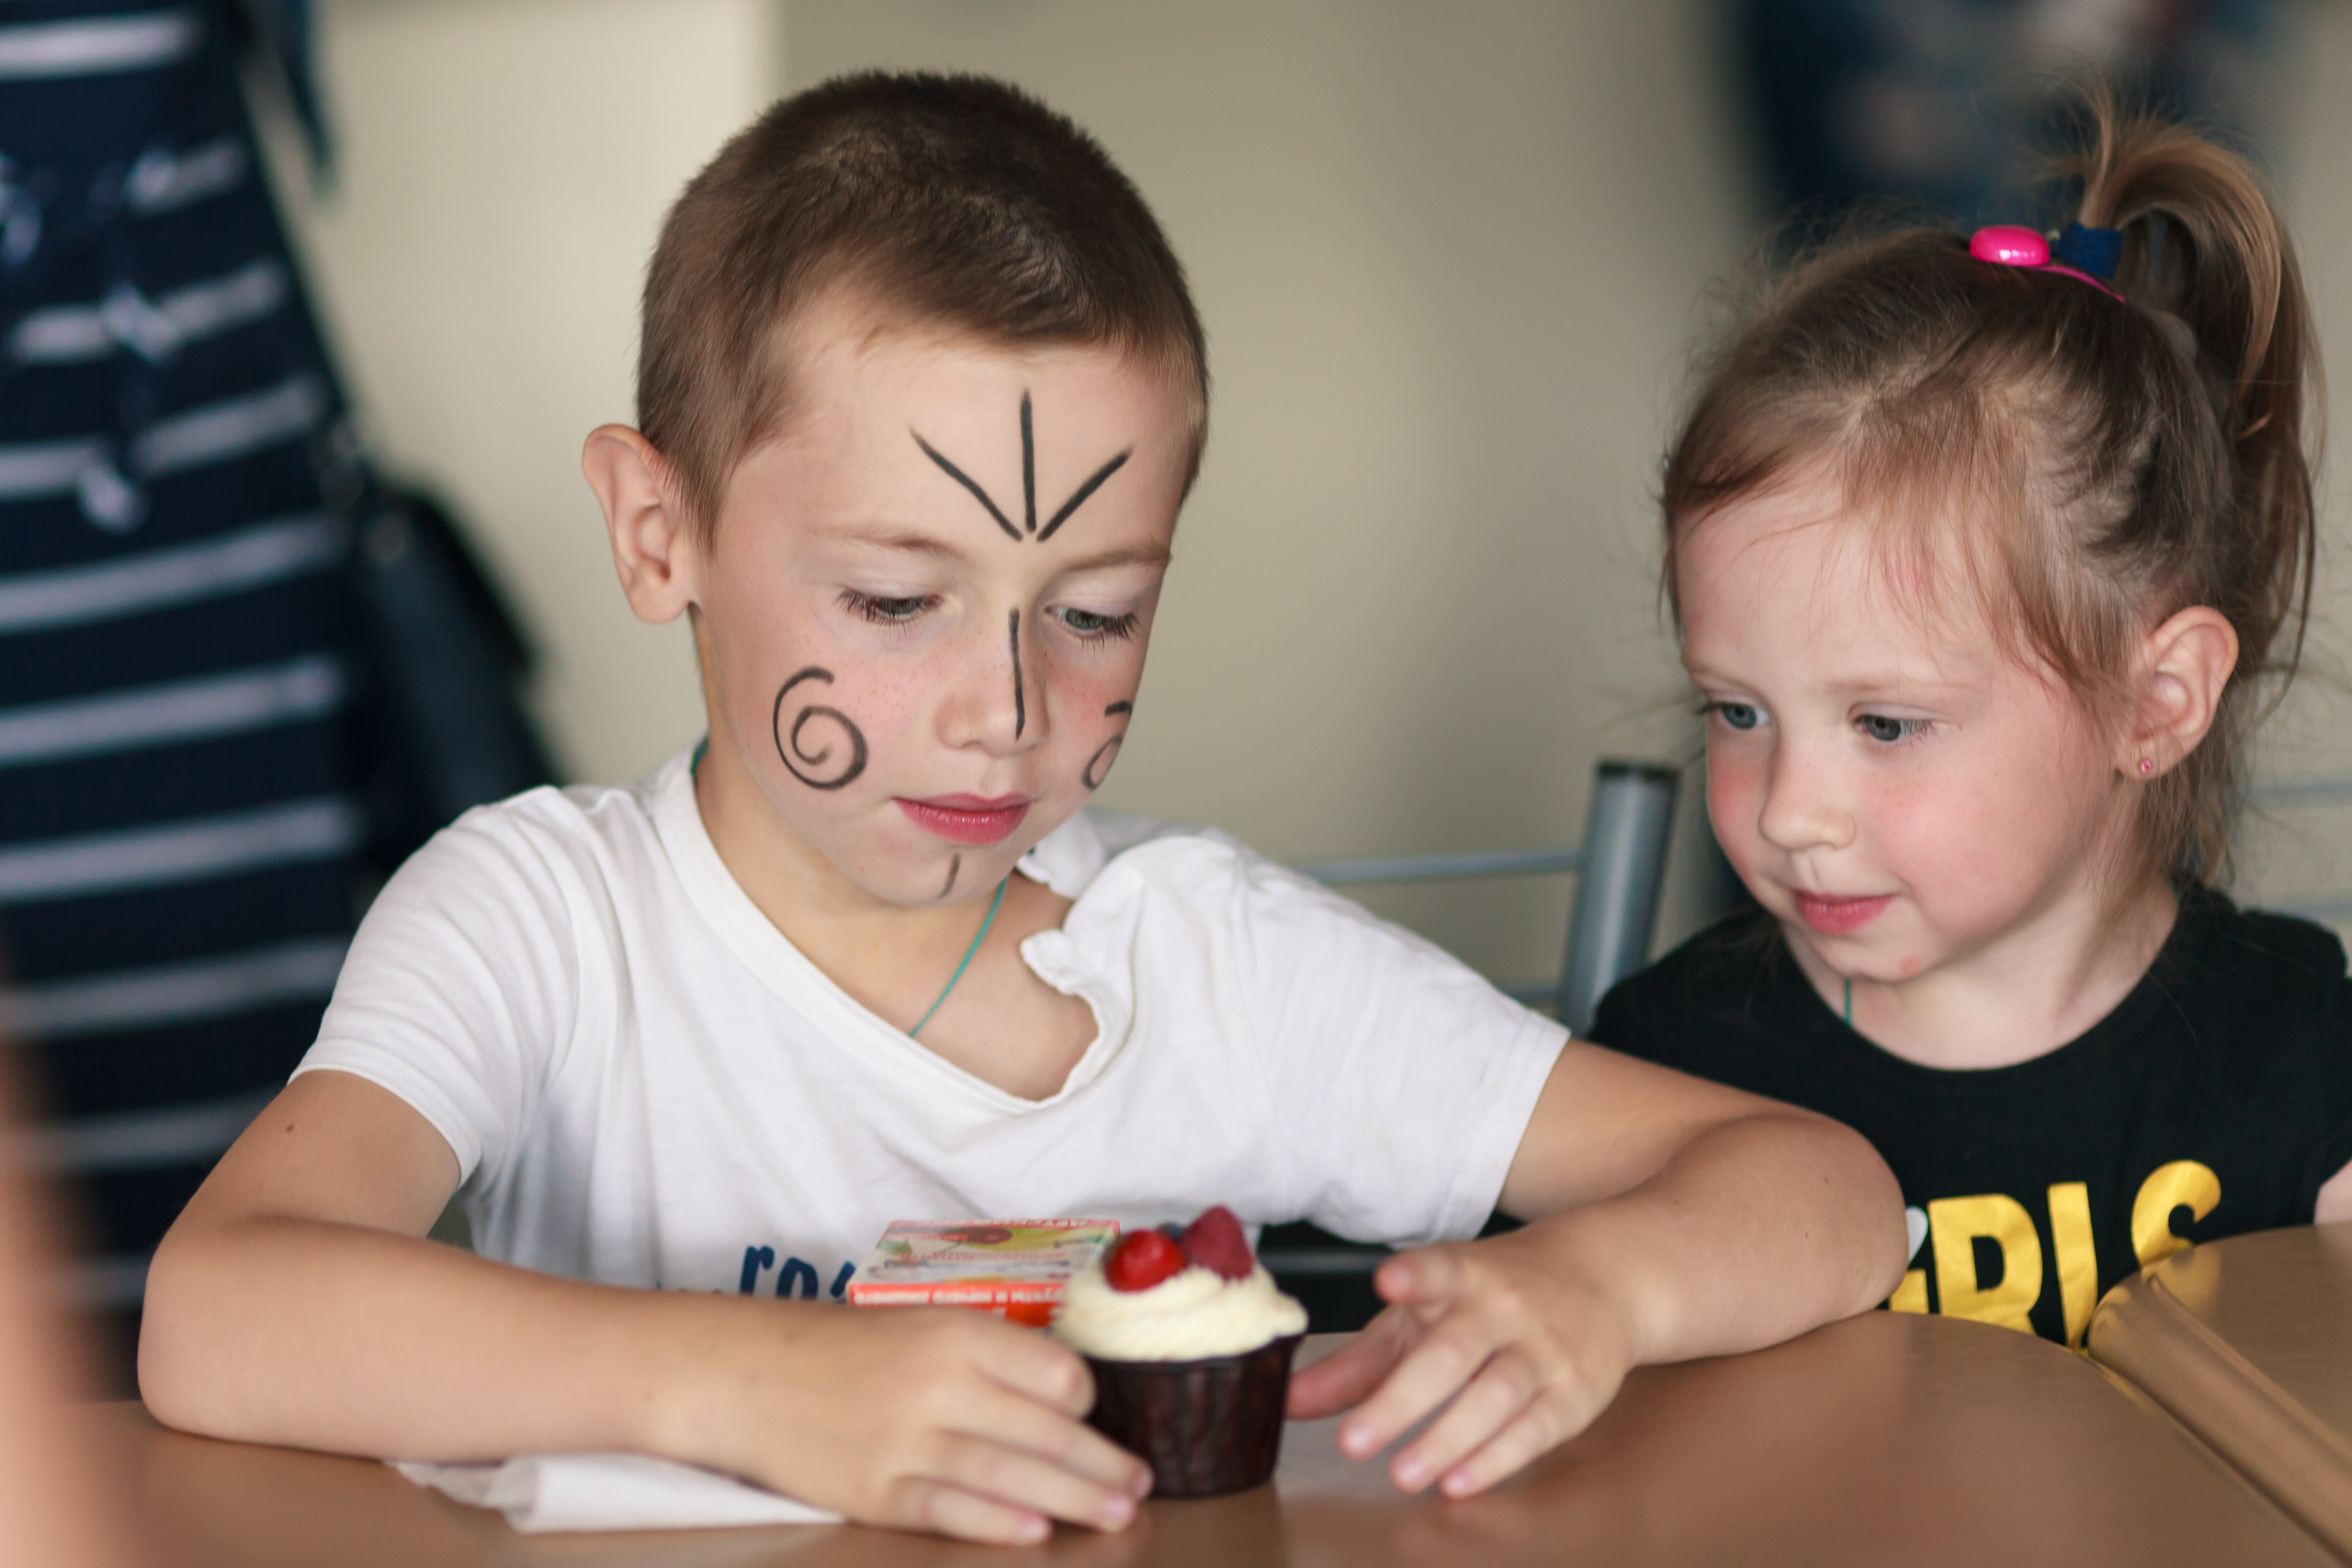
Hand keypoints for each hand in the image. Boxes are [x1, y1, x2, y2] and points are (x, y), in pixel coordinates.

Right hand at [671, 1302, 1151, 1543]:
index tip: (1089, 1421)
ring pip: (1009, 1473)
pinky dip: (995, 1522)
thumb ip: (986, 1356)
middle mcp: (937, 1383)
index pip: (1054, 1372)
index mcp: (955, 1333)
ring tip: (1114, 1515)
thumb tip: (1060, 1397)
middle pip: (1044, 1429)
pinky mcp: (875, 1490)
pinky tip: (1035, 1533)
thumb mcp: (919, 1324)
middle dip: (1101, 1464)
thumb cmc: (839, 1348)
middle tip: (1139, 1486)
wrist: (746, 1374)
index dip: (1083, 1402)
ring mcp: (905, 1441)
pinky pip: (949, 1509)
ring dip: (1072, 1499)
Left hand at [1285, 1226, 1634, 1499]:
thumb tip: (1288, 1400)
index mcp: (1461, 1276)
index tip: (1387, 1281)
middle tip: (1355, 1442)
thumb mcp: (1422, 1315)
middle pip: (1453, 1353)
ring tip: (1403, 1473)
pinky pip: (1535, 1429)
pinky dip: (1496, 1458)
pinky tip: (1459, 1481)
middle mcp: (1504, 1308)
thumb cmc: (1494, 1297)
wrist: (1604, 1278)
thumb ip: (1357, 1362)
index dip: (1415, 1276)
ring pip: (1496, 1395)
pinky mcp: (1574, 1392)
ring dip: (1447, 1438)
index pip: (1437, 1270)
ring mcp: (1544, 1349)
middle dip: (1402, 1399)